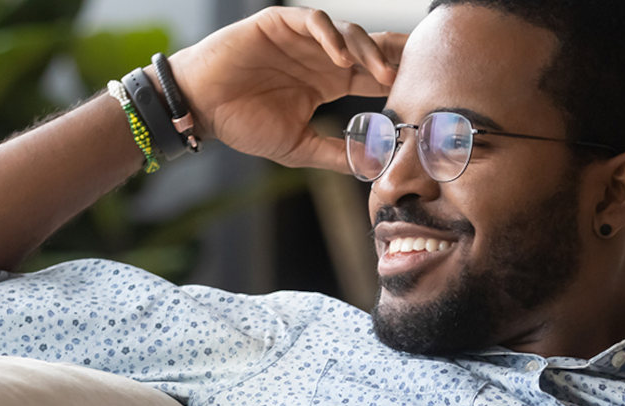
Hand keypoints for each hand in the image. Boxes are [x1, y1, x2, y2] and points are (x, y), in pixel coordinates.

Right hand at [166, 7, 406, 172]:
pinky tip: (342, 57)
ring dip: (368, 50)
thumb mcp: (298, 147)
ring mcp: (301, 38)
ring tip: (381, 73)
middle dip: (394, 57)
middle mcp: (320, 56)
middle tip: (419, 72)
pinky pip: (313, 20)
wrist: (201, 107)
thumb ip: (335, 153)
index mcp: (328, 81)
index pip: (372, 74)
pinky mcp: (279, 24)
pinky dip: (331, 35)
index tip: (423, 91)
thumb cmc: (243, 124)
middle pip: (369, 48)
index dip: (398, 79)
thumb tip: (372, 167)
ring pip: (347, 33)